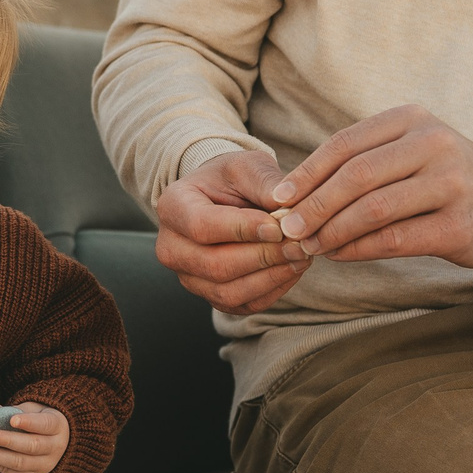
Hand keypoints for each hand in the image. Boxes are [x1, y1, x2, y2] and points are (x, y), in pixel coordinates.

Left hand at [0, 402, 68, 472]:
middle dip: (9, 441)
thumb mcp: (33, 410)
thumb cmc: (39, 421)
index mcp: (57, 426)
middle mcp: (55, 447)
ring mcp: (45, 464)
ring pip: (21, 463)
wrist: (55, 443)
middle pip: (33, 446)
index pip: (45, 424)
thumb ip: (15, 409)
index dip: (29, 423)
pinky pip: (13, 472)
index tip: (12, 420)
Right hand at [154, 149, 311, 313]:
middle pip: (214, 265)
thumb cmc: (233, 180)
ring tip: (300, 257)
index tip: (278, 227)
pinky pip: (242, 305)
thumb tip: (288, 209)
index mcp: (173, 206)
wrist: (223, 199)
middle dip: (262, 257)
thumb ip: (266, 183)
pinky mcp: (210, 296)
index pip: (202, 226)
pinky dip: (272, 291)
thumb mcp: (248, 167)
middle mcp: (171, 247)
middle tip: (299, 244)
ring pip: (228, 292)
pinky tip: (291, 269)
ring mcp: (188, 277)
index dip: (242, 230)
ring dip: (270, 278)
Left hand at [270, 105, 472, 267]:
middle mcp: (433, 145)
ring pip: (373, 209)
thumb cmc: (443, 178)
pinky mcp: (459, 225)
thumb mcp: (409, 151)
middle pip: (355, 176)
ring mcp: (450, 184)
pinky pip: (396, 239)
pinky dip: (359, 249)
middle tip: (286, 228)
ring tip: (309, 245)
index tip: (278, 198)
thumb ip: (361, 163)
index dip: (306, 172)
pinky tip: (339, 255)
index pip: (345, 144)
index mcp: (412, 120)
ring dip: (332, 231)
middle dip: (314, 205)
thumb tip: (295, 194)